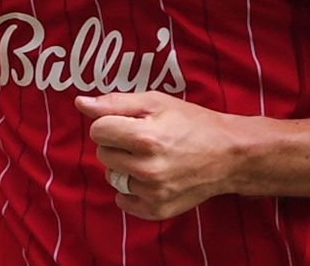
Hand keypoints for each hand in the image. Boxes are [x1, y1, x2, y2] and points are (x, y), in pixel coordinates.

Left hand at [75, 92, 243, 220]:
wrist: (229, 154)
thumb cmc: (193, 123)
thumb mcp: (157, 102)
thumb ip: (115, 102)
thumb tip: (80, 103)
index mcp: (145, 137)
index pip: (98, 131)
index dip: (111, 123)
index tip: (129, 122)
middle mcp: (147, 168)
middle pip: (103, 154)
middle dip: (118, 143)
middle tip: (143, 138)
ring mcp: (152, 192)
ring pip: (112, 176)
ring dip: (124, 166)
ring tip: (150, 157)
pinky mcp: (157, 209)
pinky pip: (123, 200)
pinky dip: (131, 190)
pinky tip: (149, 177)